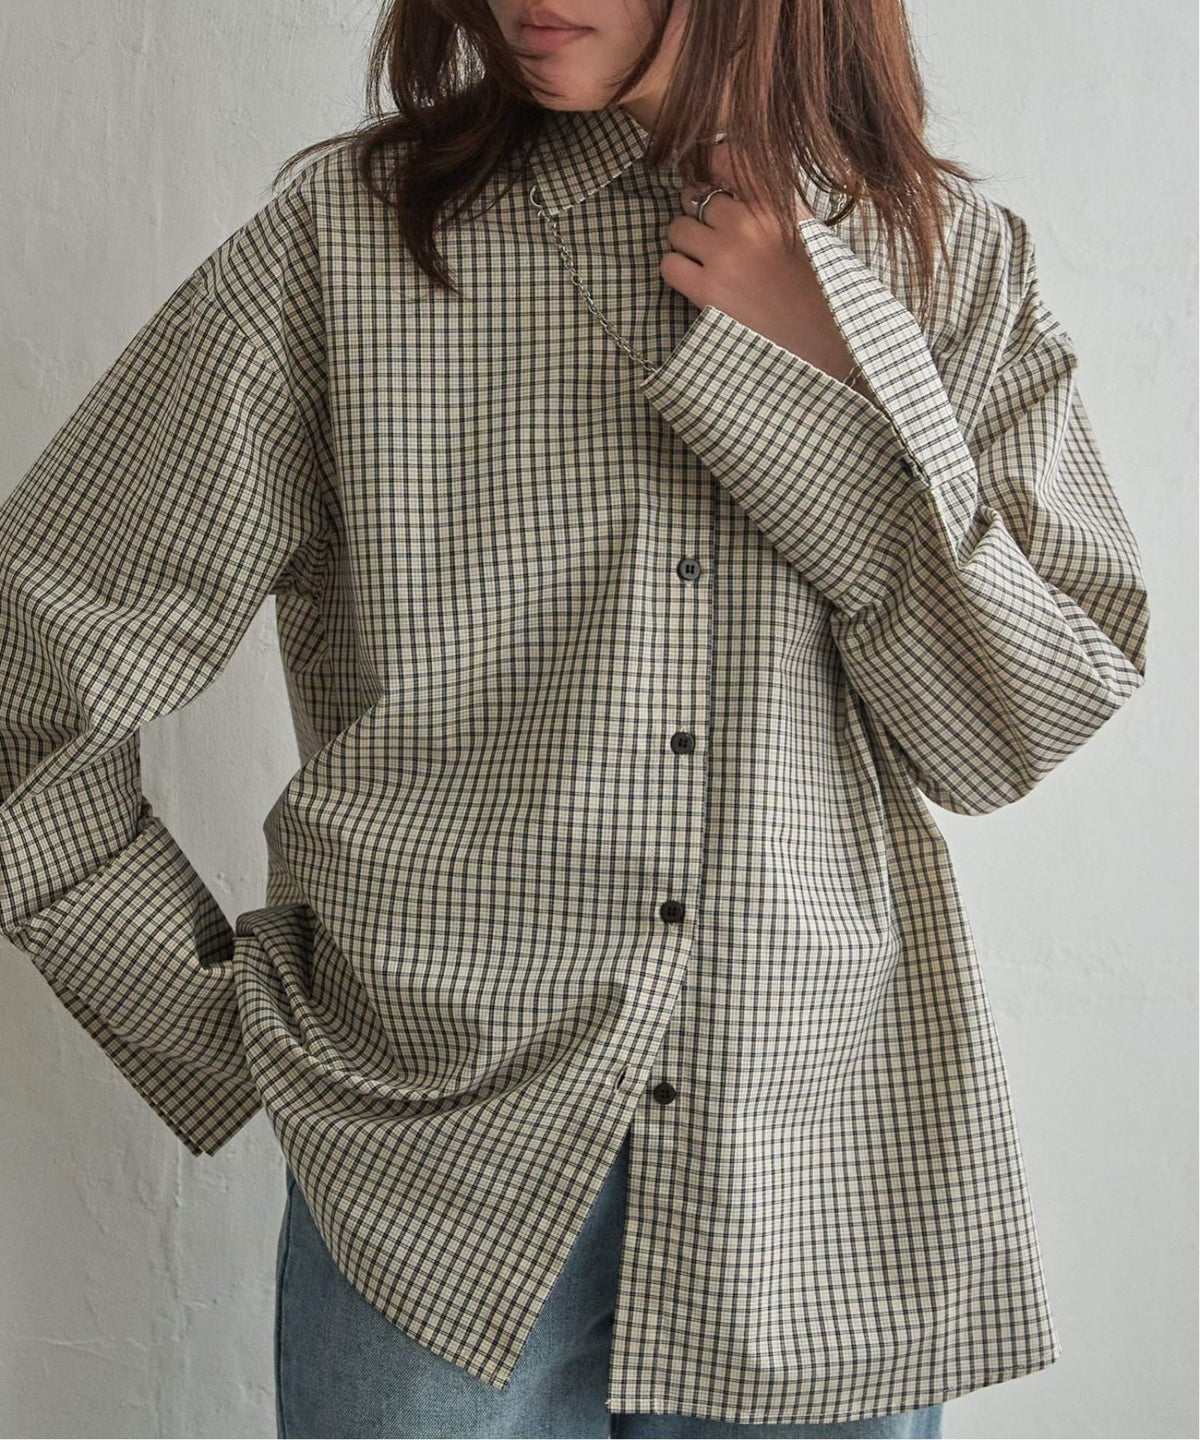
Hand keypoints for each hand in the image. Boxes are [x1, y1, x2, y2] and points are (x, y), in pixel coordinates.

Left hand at [659, 142, 858, 383]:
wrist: (829, 341)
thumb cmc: (824, 288)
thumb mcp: (811, 231)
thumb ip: (775, 203)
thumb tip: (732, 185)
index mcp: (778, 203)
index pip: (727, 157)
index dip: (711, 166)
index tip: (713, 181)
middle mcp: (749, 223)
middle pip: (696, 196)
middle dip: (701, 214)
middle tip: (716, 236)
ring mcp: (725, 257)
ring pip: (677, 228)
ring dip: (686, 242)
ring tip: (707, 261)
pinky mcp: (706, 292)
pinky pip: (669, 265)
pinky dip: (677, 270)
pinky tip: (697, 281)